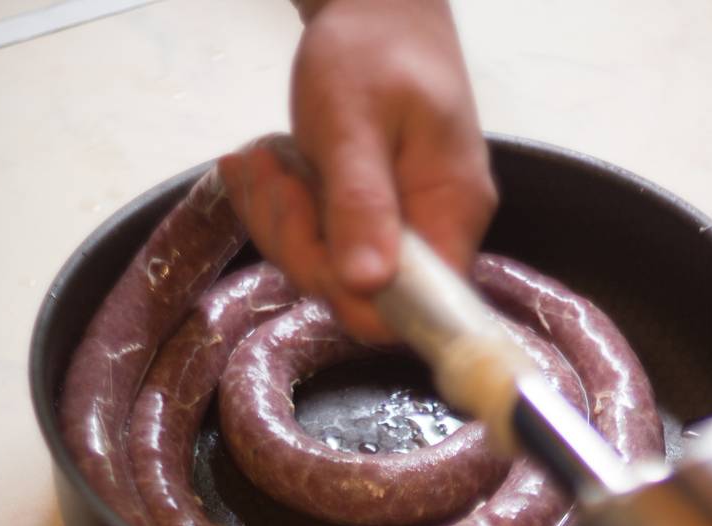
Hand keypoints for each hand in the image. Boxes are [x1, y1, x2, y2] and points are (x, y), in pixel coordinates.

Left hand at [221, 0, 495, 340]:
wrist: (378, 7)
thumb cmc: (374, 48)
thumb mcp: (354, 119)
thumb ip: (361, 202)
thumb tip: (368, 284)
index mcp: (452, 215)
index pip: (418, 310)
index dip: (357, 298)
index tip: (311, 244)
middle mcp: (437, 236)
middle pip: (364, 296)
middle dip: (301, 245)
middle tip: (270, 176)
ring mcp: (403, 230)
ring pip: (332, 273)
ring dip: (281, 224)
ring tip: (259, 161)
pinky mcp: (372, 221)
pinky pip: (323, 244)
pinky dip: (282, 212)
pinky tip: (263, 168)